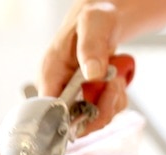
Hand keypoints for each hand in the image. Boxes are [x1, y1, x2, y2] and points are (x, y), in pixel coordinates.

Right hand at [38, 1, 127, 134]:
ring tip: (114, 76)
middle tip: (113, 84)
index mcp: (50, 73)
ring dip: (112, 102)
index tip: (91, 110)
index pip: (48, 111)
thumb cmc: (94, 19)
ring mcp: (76, 97)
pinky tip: (116, 81)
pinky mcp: (91, 100)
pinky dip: (117, 100)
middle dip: (100, 109)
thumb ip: (91, 46)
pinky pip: (107, 112)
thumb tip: (92, 74)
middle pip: (74, 123)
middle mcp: (60, 89)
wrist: (106, 21)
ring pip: (94, 120)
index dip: (68, 119)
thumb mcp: (93, 23)